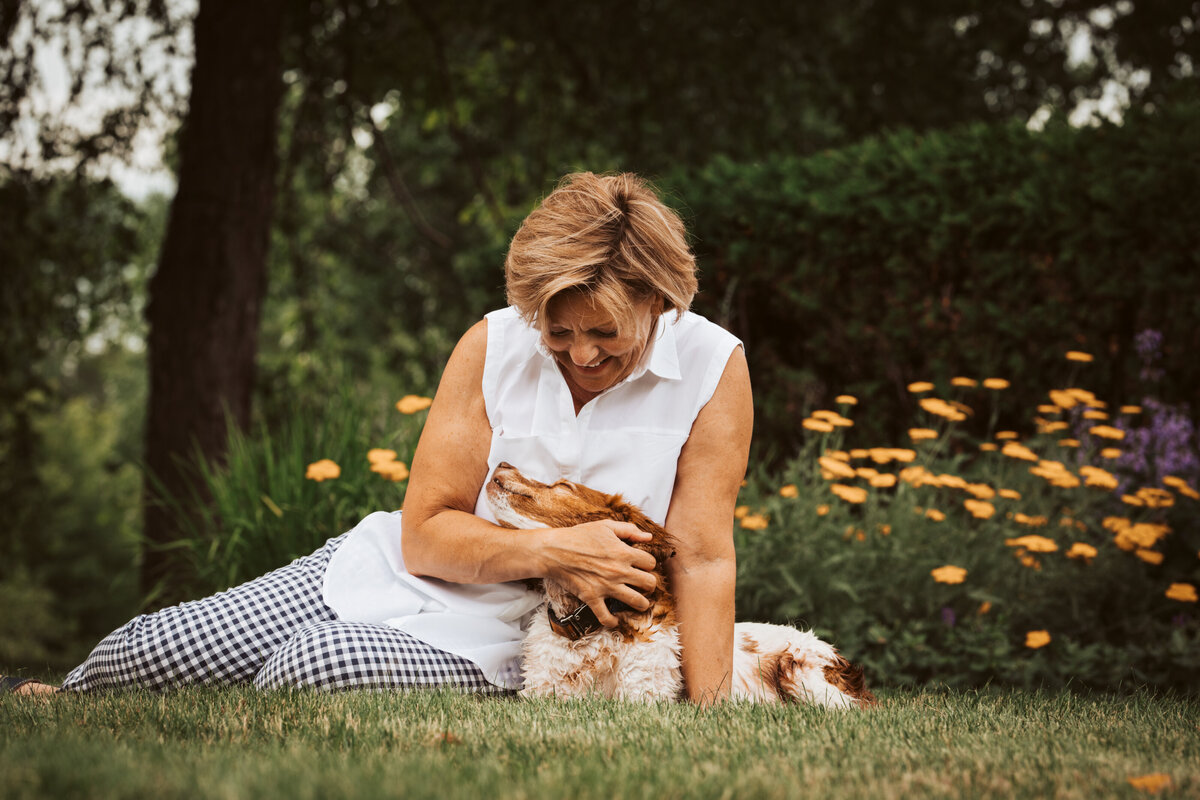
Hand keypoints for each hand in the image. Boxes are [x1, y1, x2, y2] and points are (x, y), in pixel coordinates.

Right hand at [537, 520, 658, 627]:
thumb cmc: (579, 536)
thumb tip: (649, 536)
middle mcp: (619, 571)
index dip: (648, 564)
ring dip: (641, 604)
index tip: (641, 566)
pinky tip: (615, 619)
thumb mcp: (605, 526)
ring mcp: (606, 586)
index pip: (650, 563)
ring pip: (637, 602)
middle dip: (649, 584)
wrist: (554, 551)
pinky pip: (607, 617)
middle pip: (649, 583)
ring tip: (638, 602)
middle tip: (643, 584)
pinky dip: (613, 621)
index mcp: (623, 553)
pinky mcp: (592, 598)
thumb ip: (629, 530)